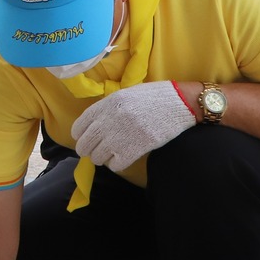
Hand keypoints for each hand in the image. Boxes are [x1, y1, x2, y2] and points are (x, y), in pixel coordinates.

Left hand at [70, 81, 196, 172]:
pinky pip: (116, 164)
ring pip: (98, 157)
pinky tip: (121, 160)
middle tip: (93, 153)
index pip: (80, 125)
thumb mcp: (126, 95)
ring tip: (108, 156)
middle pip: (86, 144)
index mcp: (107, 104)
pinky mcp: (136, 148)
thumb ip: (108, 108)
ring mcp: (122, 135)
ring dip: (101, 159)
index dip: (79, 136)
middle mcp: (110, 119)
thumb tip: (95, 123)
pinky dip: (116, 164)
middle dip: (87, 151)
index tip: (81, 139)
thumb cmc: (154, 97)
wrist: (180, 102)